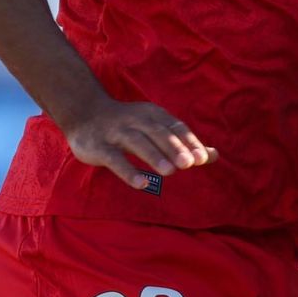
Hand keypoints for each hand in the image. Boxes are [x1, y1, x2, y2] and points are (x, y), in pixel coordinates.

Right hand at [59, 97, 219, 190]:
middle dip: (174, 148)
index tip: (202, 158)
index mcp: (152, 115)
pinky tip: (142, 183)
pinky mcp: (98, 146)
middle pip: (157, 133)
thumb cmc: (128, 125)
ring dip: (154, 156)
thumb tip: (214, 156)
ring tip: (170, 172)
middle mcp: (136, 120)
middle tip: (189, 164)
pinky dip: (128, 170)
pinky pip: (114, 159)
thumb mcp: (155, 128)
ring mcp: (115, 132)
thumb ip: (182, 142)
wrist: (84, 113)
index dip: (188, 142)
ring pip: (137, 142)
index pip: (175, 127)